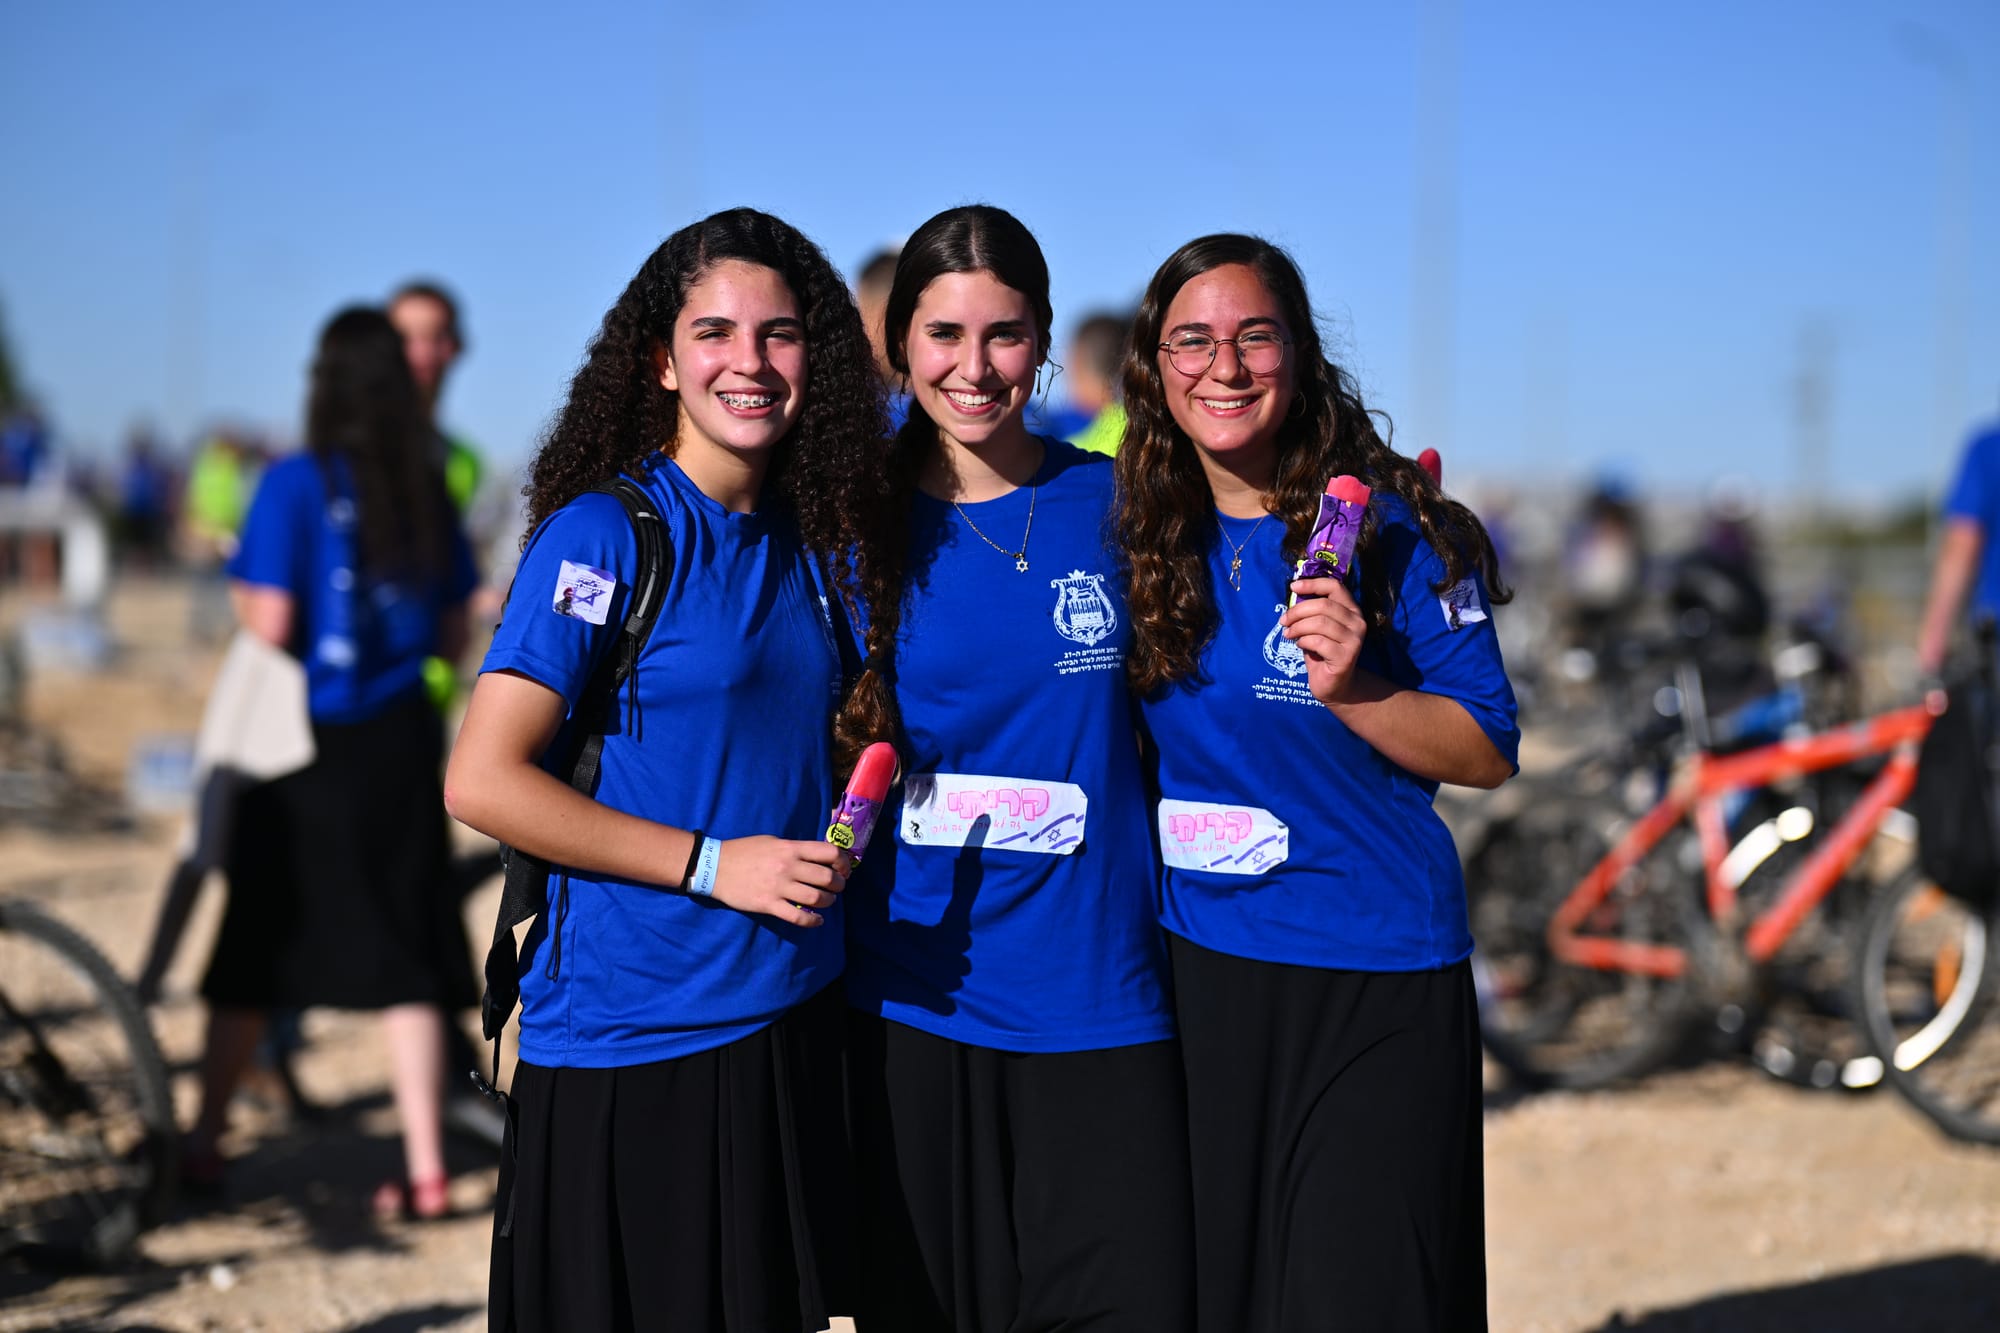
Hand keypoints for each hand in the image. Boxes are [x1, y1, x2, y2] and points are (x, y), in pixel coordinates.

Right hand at [708, 836, 847, 926]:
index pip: (829, 852)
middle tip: (837, 888)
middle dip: (839, 885)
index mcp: (790, 848)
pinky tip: (817, 920)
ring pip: (816, 898)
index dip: (843, 862)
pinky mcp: (769, 904)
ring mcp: (779, 887)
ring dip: (828, 902)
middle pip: (827, 877)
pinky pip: (798, 916)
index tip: (843, 869)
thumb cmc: (744, 851)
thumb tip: (818, 858)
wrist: (715, 866)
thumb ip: (795, 849)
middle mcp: (788, 866)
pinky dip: (813, 921)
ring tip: (827, 902)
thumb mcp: (773, 841)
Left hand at [1282, 577, 1366, 705]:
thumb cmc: (1322, 652)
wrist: (1334, 684)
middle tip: (1283, 621)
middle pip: (1323, 605)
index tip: (1293, 587)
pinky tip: (1300, 646)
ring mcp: (1354, 640)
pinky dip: (1304, 642)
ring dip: (1298, 627)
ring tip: (1288, 634)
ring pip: (1320, 623)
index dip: (1313, 584)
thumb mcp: (1317, 627)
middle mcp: (1357, 622)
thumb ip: (1312, 611)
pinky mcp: (1346, 656)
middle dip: (1298, 611)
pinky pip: (1318, 642)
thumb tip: (1294, 594)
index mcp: (1351, 610)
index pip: (1335, 586)